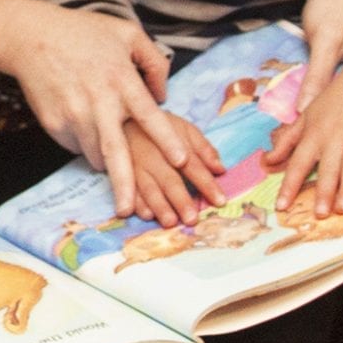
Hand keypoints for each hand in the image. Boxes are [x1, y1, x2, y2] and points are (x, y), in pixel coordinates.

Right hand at [0, 0, 187, 216]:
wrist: (31, 37)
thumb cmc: (83, 32)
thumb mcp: (127, 33)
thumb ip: (153, 61)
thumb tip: (164, 95)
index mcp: (121, 79)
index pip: (150, 116)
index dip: (166, 140)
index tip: (181, 162)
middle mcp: (99, 102)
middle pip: (117, 151)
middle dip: (125, 184)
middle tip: (132, 210)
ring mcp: (74, 116)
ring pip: (96, 154)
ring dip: (106, 157)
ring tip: (104, 134)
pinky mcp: (55, 124)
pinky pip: (76, 146)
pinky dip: (84, 143)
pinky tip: (81, 120)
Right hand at [126, 112, 225, 227]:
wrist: (123, 120)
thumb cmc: (161, 129)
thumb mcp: (184, 129)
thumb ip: (203, 149)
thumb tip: (221, 170)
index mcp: (172, 144)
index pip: (192, 165)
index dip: (206, 183)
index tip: (220, 201)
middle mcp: (154, 156)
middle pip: (169, 179)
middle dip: (180, 199)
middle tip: (192, 219)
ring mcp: (135, 167)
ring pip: (148, 188)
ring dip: (159, 205)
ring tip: (170, 221)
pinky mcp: (121, 175)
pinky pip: (128, 191)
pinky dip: (136, 203)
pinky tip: (146, 214)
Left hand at [265, 33, 342, 216]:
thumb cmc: (336, 98)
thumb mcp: (308, 115)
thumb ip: (288, 139)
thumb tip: (267, 160)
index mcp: (314, 132)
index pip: (298, 162)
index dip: (289, 185)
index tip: (281, 206)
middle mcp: (334, 136)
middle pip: (327, 168)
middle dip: (322, 192)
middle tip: (318, 215)